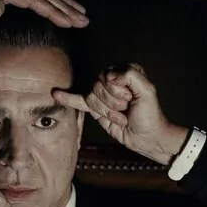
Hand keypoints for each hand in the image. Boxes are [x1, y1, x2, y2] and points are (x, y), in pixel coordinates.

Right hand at [53, 64, 188, 164]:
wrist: (146, 136)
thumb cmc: (150, 114)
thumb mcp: (147, 91)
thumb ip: (131, 76)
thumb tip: (108, 76)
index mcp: (125, 71)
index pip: (108, 75)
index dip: (118, 90)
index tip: (131, 99)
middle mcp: (112, 80)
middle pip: (98, 87)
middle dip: (112, 102)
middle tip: (126, 108)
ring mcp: (102, 94)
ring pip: (91, 98)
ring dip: (106, 111)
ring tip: (120, 115)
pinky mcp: (95, 107)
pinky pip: (78, 100)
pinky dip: (68, 97)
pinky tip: (57, 94)